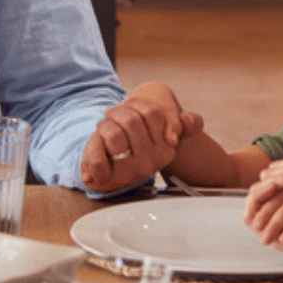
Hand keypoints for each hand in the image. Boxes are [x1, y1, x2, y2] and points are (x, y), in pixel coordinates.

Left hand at [80, 86, 201, 191]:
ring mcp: (131, 171)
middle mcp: (152, 161)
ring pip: (113, 134)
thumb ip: (190, 124)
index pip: (152, 113)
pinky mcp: (110, 179)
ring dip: (103, 125)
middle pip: (130, 120)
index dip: (134, 103)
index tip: (128, 105)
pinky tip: (96, 143)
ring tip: (103, 127)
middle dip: (115, 112)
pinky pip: (98, 158)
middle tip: (111, 114)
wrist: (108, 169)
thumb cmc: (134, 143)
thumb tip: (187, 120)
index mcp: (167, 148)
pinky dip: (92, 145)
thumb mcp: (163, 129)